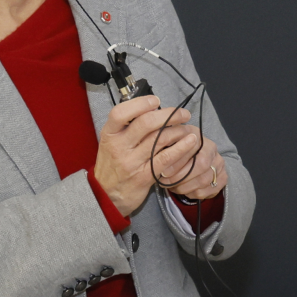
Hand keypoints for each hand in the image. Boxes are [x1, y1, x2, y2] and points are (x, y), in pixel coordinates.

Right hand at [93, 95, 199, 215]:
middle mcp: (118, 146)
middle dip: (169, 115)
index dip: (140, 103)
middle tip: (183, 114)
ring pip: (160, 139)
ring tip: (188, 127)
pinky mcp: (144, 176)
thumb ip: (127, 127)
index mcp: (109, 134)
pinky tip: (191, 141)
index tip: (156, 101)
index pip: (120, 113)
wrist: (106, 196)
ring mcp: (131, 162)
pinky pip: (166, 158)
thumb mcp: (111, 142)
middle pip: (146, 123)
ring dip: (178, 130)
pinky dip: (181, 147)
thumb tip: (154, 109)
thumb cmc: (113, 165)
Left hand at [162, 136, 228, 200]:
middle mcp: (213, 150)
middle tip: (166, 183)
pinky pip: (207, 190)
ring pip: (204, 180)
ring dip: (184, 187)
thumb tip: (155, 150)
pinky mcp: (223, 178)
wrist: (196, 159)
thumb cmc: (178, 152)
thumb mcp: (171, 144)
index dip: (178, 161)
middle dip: (181, 177)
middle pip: (201, 165)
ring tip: (172, 187)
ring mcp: (220, 165)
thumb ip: (165, 146)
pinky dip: (192, 193)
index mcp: (200, 138)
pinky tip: (183, 191)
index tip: (163, 171)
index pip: (193, 148)